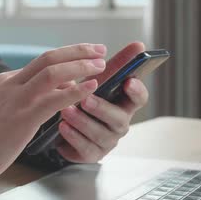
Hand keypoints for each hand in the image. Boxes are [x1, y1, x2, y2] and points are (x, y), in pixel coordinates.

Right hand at [0, 44, 107, 184]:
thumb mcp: (0, 109)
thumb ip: (24, 98)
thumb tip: (54, 91)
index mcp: (5, 81)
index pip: (41, 63)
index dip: (67, 58)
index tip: (85, 56)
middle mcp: (11, 84)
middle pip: (49, 57)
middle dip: (78, 51)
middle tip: (99, 50)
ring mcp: (17, 99)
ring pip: (53, 72)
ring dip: (81, 66)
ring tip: (101, 67)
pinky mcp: (23, 117)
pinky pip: (55, 98)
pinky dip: (76, 90)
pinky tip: (91, 88)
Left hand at [56, 42, 148, 162]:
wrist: (61, 125)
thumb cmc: (85, 98)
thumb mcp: (98, 80)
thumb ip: (117, 64)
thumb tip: (139, 44)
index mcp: (124, 104)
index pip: (139, 98)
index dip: (136, 91)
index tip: (128, 81)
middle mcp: (119, 123)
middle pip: (119, 119)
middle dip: (102, 108)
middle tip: (86, 99)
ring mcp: (106, 141)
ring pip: (100, 134)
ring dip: (83, 122)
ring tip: (66, 111)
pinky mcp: (91, 154)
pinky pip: (85, 148)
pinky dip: (73, 137)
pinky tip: (62, 127)